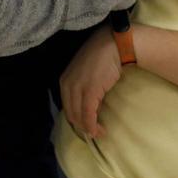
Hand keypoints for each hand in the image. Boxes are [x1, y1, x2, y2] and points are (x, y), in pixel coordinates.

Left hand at [59, 25, 121, 139]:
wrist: (113, 44)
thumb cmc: (102, 56)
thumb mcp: (86, 72)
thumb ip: (83, 87)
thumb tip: (90, 105)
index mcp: (64, 80)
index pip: (67, 106)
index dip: (75, 119)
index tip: (86, 126)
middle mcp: (67, 85)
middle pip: (70, 113)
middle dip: (81, 126)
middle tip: (93, 132)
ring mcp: (78, 88)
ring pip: (78, 116)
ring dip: (87, 128)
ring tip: (98, 132)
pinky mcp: (90, 92)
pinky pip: (88, 114)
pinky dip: (92, 125)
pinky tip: (98, 130)